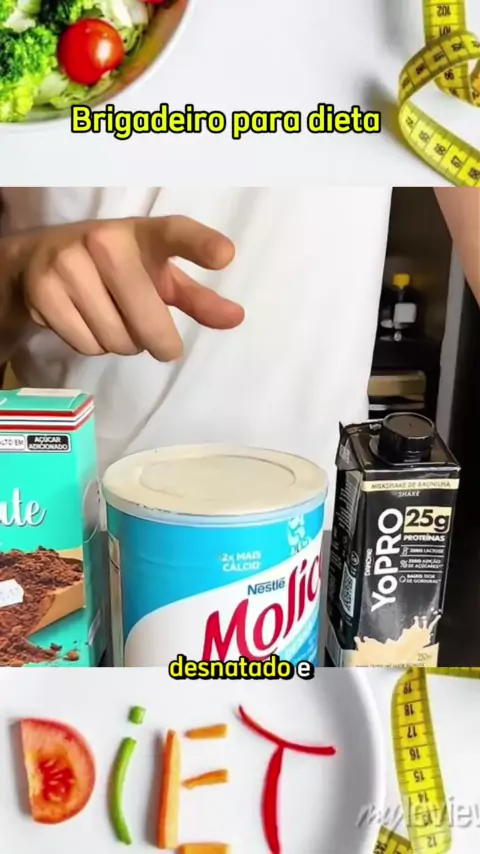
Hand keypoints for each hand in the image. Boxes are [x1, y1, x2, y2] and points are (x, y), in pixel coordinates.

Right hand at [18, 215, 243, 359]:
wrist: (38, 259)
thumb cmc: (115, 269)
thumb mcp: (158, 277)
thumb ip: (197, 298)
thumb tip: (236, 318)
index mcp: (143, 233)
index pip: (175, 233)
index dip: (200, 244)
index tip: (225, 256)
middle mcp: (105, 240)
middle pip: (148, 320)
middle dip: (158, 341)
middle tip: (158, 342)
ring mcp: (70, 263)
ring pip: (116, 339)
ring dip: (123, 343)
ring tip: (113, 320)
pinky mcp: (44, 290)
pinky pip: (87, 344)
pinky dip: (93, 345)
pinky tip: (86, 321)